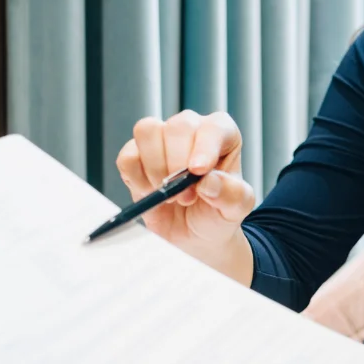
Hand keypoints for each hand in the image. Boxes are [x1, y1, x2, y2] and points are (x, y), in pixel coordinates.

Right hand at [115, 110, 255, 283]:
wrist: (194, 235)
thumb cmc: (217, 213)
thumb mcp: (235, 209)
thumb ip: (231, 194)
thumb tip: (208, 180)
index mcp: (222, 134)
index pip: (214, 127)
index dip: (205, 146)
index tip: (198, 171)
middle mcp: (191, 130)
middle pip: (177, 127)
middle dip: (178, 165)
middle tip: (186, 196)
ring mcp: (161, 139)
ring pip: (147, 132)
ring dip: (155, 168)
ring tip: (169, 195)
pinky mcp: (135, 156)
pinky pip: (127, 156)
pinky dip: (136, 178)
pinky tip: (150, 193)